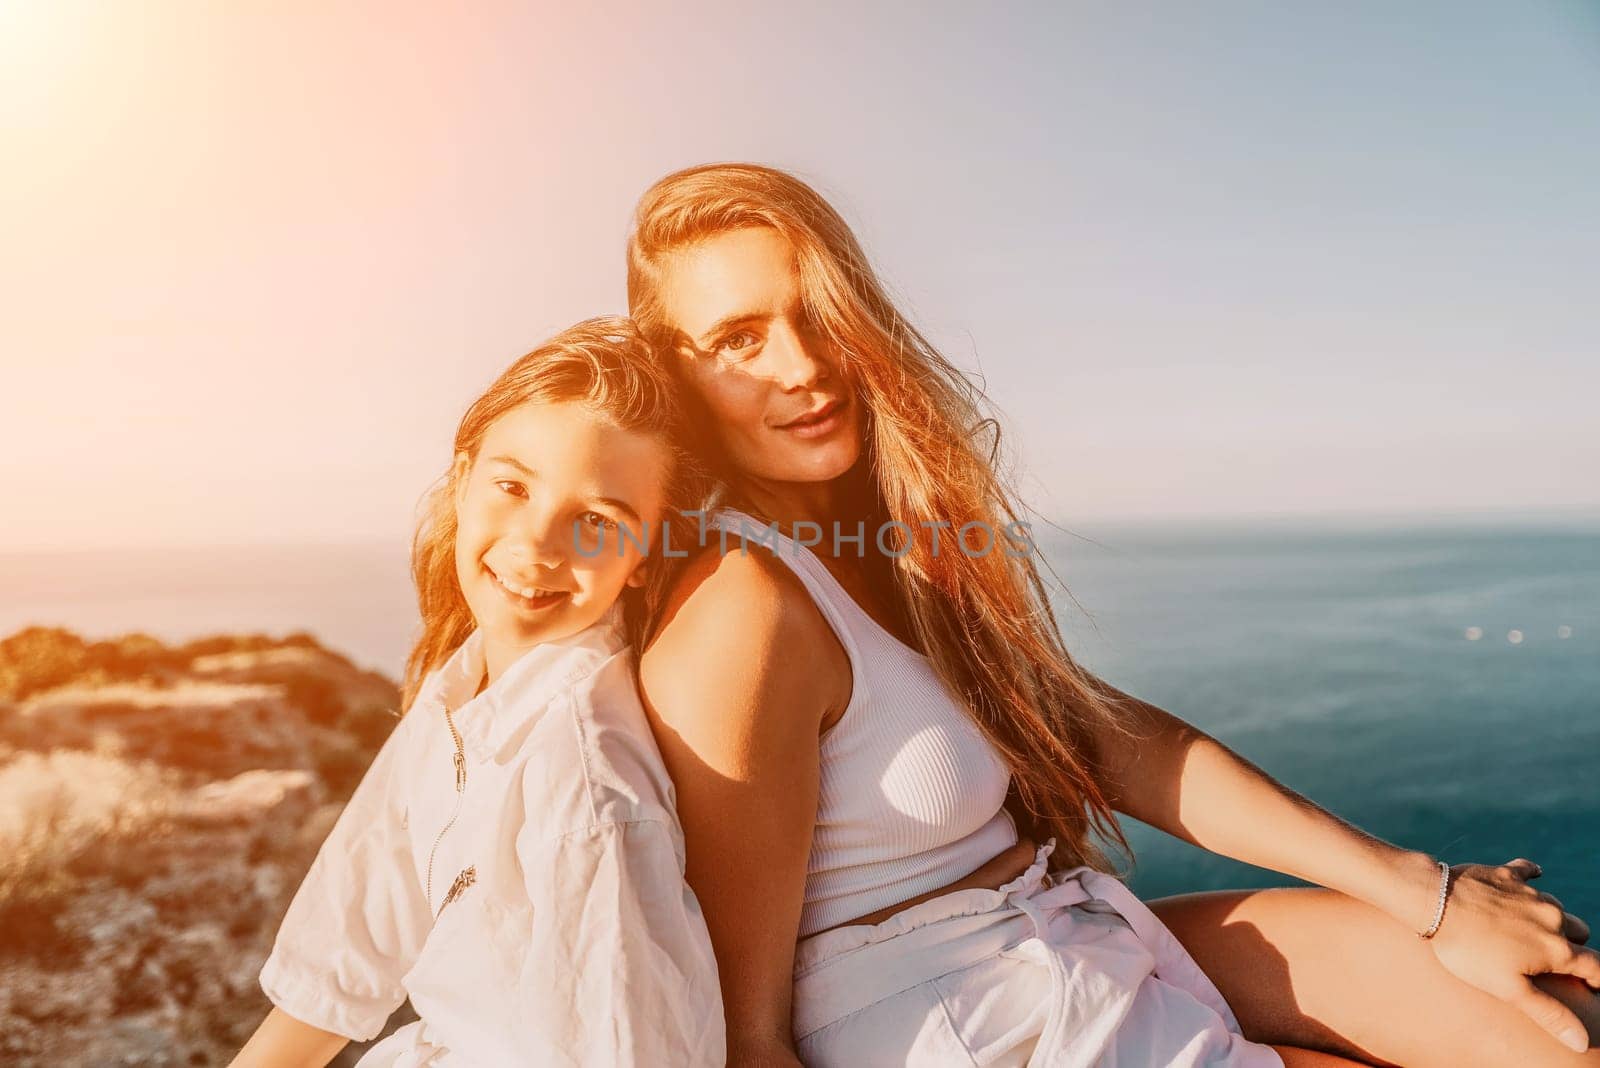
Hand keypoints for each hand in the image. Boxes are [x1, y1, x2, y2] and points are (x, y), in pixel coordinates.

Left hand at [1423, 858, 1599, 1053]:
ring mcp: (1530, 893)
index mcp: (1557, 949)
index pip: (1596, 967)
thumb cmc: (1469, 951)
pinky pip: (1529, 872)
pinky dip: (1530, 880)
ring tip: (1526, 930)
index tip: (1591, 987)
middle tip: (1547, 959)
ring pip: (1555, 906)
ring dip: (1548, 918)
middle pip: (1579, 933)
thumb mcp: (1508, 989)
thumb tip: (1581, 1041)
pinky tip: (1525, 882)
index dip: (1597, 979)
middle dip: (1571, 946)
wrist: (1435, 902)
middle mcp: (1552, 917)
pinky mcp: (1507, 874)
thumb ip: (1549, 1014)